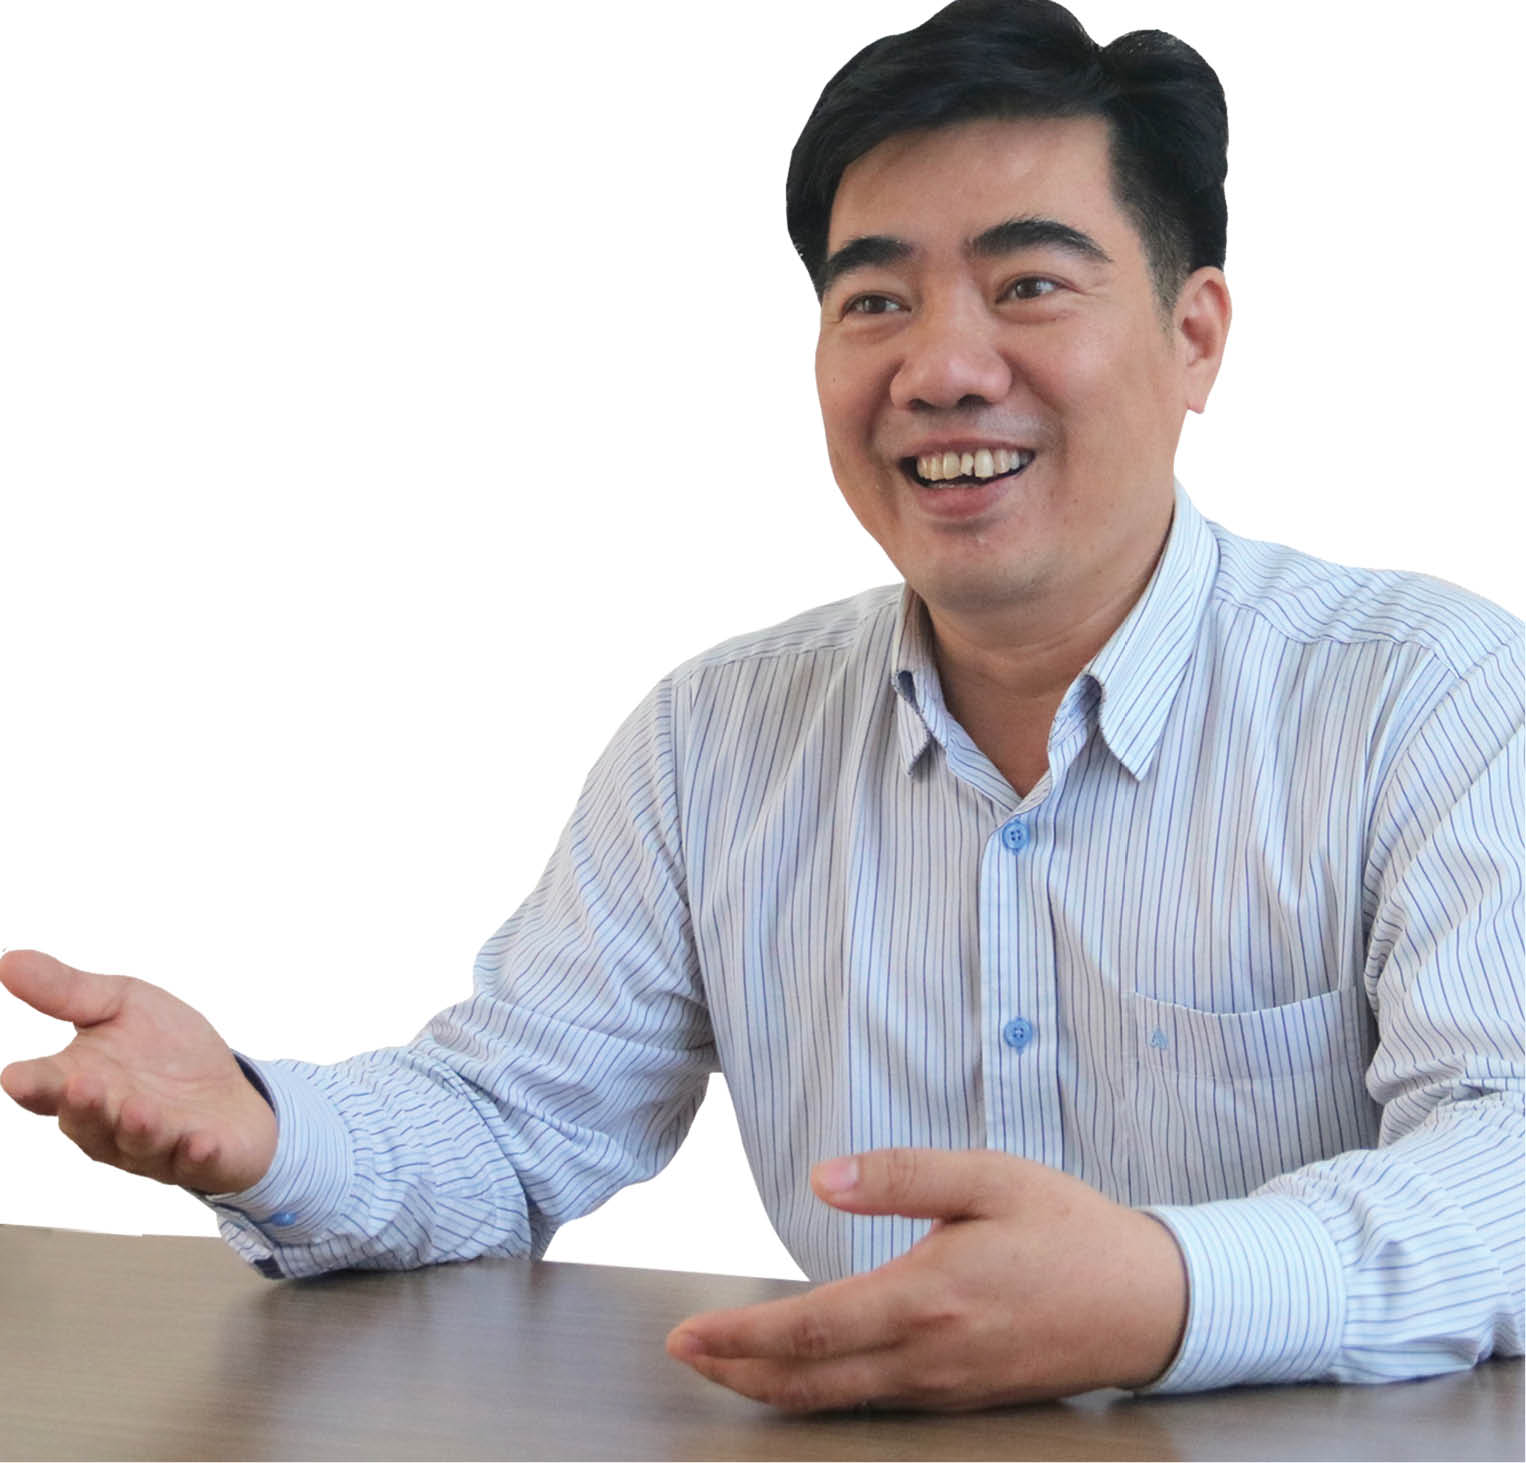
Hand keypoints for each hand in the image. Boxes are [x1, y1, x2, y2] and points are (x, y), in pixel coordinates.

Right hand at [1, 949, 276, 1194]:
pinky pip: (197, 1161)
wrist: (230, 1088)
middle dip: (84, 1106)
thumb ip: (67, 991)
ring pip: (138, 1143)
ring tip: (138, 1109)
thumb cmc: (165, 1049)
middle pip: (88, 1122)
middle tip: (81, 1084)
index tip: (15, 1077)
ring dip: (138, 1129)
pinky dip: (198, 1154)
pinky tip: (201, 1142)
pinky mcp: (203, 1156)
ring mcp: (156, 1145)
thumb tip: (8, 960)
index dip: (32, 1085)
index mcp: (81, 1085)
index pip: (46, 1089)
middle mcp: (110, 1122)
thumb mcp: (122, 1005)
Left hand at [666, 1147, 1186, 1412]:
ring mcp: (943, 1386)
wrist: (1148, 1304)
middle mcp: (928, 1355)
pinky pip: (874, 1401)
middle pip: (809, 1381)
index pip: (811, 1329)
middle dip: (737, 1371)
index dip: (741, 1336)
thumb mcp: (989, 1177)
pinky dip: (821, 1391)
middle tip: (684, 1355)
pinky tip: (804, 1373)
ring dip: (772, 1386)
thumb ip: (901, 1176)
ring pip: (838, 1399)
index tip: (688, 1334)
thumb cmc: (1068, 1231)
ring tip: (725, 1365)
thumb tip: (824, 1177)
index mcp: (928, 1296)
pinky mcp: (959, 1396)